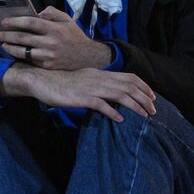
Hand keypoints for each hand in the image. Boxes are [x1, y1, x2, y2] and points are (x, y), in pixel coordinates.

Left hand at [0, 7, 113, 70]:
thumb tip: (37, 13)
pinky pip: (30, 60)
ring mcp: (48, 56)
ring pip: (23, 52)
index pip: (30, 23)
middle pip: (22, 38)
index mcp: (54, 29)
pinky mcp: (47, 66)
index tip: (4, 22)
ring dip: (9, 47)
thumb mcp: (67, 20)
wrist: (88, 57)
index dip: (15, 22)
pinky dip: (19, 56)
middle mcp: (51, 42)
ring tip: (2, 44)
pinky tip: (13, 52)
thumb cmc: (74, 36)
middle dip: (7, 35)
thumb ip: (52, 13)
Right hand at [0, 64, 155, 122]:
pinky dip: (113, 111)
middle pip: (128, 86)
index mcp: (99, 73)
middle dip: (144, 98)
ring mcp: (90, 87)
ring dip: (135, 105)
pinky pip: (101, 105)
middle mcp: (98, 78)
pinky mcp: (81, 98)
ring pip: (120, 94)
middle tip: (154, 110)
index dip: (143, 86)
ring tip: (145, 116)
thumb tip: (108, 94)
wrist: (39, 79)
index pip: (128, 76)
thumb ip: (96, 84)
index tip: (152, 97)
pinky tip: (121, 119)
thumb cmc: (58, 82)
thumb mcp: (81, 80)